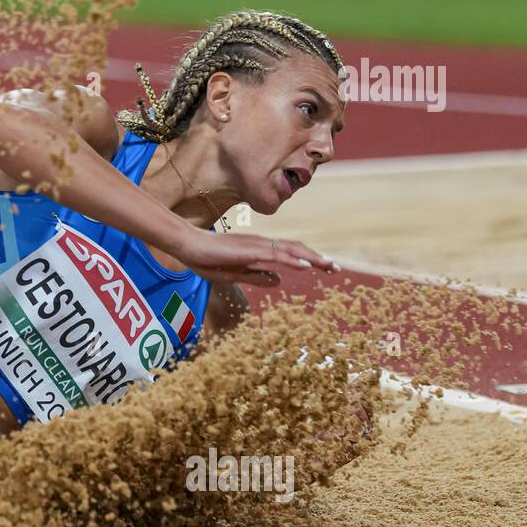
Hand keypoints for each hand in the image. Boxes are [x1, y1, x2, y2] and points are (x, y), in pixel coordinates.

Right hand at [172, 227, 340, 286]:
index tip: (327, 268)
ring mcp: (256, 246)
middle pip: (296, 249)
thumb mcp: (235, 274)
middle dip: (318, 259)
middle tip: (338, 268)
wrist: (188, 246)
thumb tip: (280, 281)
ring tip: (330, 266)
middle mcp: (262, 244)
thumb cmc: (207, 259)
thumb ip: (257, 277)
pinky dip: (293, 260)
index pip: (290, 253)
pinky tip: (306, 267)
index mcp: (259, 250)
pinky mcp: (249, 250)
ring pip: (290, 250)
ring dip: (312, 258)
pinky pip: (275, 255)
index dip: (310, 260)